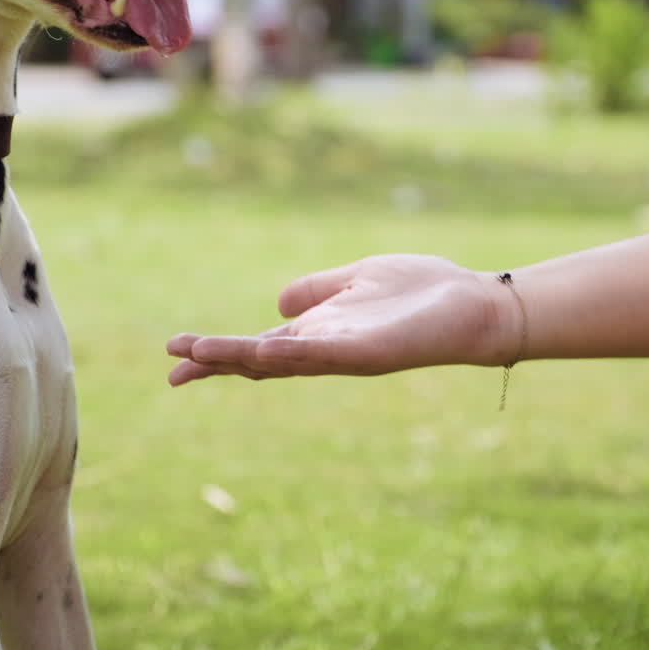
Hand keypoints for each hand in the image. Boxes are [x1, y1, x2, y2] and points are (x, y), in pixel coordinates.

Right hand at [167, 254, 518, 385]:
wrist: (475, 305)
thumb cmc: (422, 292)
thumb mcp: (357, 280)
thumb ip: (318, 290)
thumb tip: (277, 304)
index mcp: (319, 333)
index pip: (257, 347)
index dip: (216, 351)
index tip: (176, 353)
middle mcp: (325, 350)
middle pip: (258, 362)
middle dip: (216, 363)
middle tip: (173, 369)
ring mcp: (344, 354)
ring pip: (279, 362)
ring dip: (237, 358)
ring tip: (197, 355)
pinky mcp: (369, 352)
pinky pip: (320, 354)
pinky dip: (286, 354)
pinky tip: (259, 349)